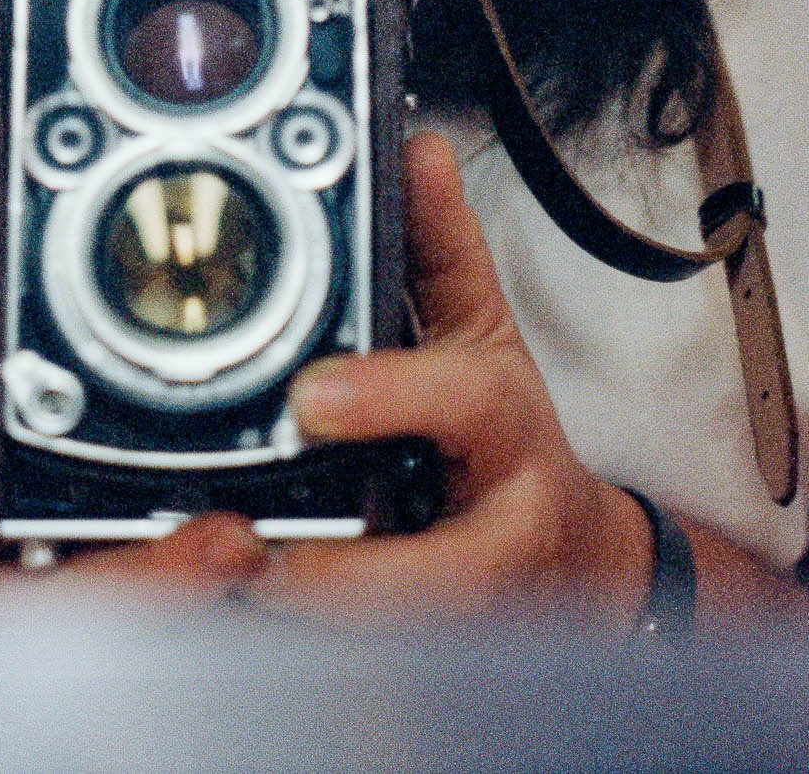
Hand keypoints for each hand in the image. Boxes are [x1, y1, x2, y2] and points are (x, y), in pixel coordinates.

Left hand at [255, 130, 651, 618]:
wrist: (575, 559)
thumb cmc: (508, 437)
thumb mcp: (482, 329)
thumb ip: (444, 244)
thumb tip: (418, 148)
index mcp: (505, 425)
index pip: (466, 402)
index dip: (392, 396)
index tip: (311, 396)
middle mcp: (501, 524)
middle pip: (440, 569)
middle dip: (346, 569)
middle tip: (252, 546)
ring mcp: (474, 604)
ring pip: (403, 633)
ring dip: (316, 618)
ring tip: (233, 583)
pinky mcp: (439, 651)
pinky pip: (372, 659)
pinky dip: (310, 643)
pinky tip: (244, 615)